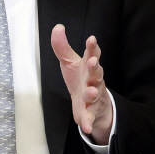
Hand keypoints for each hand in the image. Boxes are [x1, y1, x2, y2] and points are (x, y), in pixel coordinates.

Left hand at [51, 24, 112, 144]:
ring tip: (90, 91)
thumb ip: (62, 46)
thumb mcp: (69, 62)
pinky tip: (86, 127)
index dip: (92, 47)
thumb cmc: (80, 79)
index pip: (92, 54)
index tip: (91, 39)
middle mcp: (94, 80)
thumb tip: (57, 27)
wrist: (90, 104)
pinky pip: (89, 117)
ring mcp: (93, 96)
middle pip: (97, 73)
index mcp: (89, 67)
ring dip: (93, 92)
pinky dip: (88, 121)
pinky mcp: (90, 112)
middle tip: (92, 62)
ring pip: (94, 94)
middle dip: (95, 68)